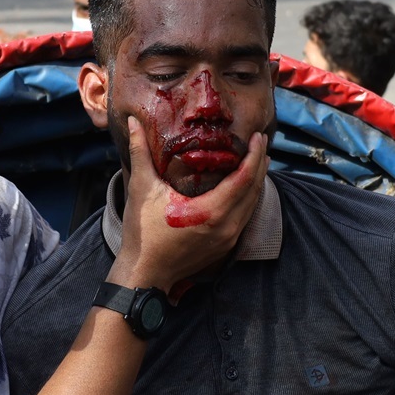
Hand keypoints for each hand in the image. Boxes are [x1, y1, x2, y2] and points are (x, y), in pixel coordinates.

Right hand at [110, 115, 268, 292]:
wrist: (145, 272)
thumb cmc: (142, 232)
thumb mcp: (142, 188)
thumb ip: (140, 152)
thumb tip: (133, 122)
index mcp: (211, 211)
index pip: (244, 178)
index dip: (254, 155)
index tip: (258, 137)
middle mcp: (227, 226)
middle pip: (254, 189)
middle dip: (260, 163)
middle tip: (261, 142)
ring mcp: (228, 238)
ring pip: (253, 204)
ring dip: (257, 181)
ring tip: (259, 160)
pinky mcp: (226, 246)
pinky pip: (245, 217)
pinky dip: (249, 198)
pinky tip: (246, 186)